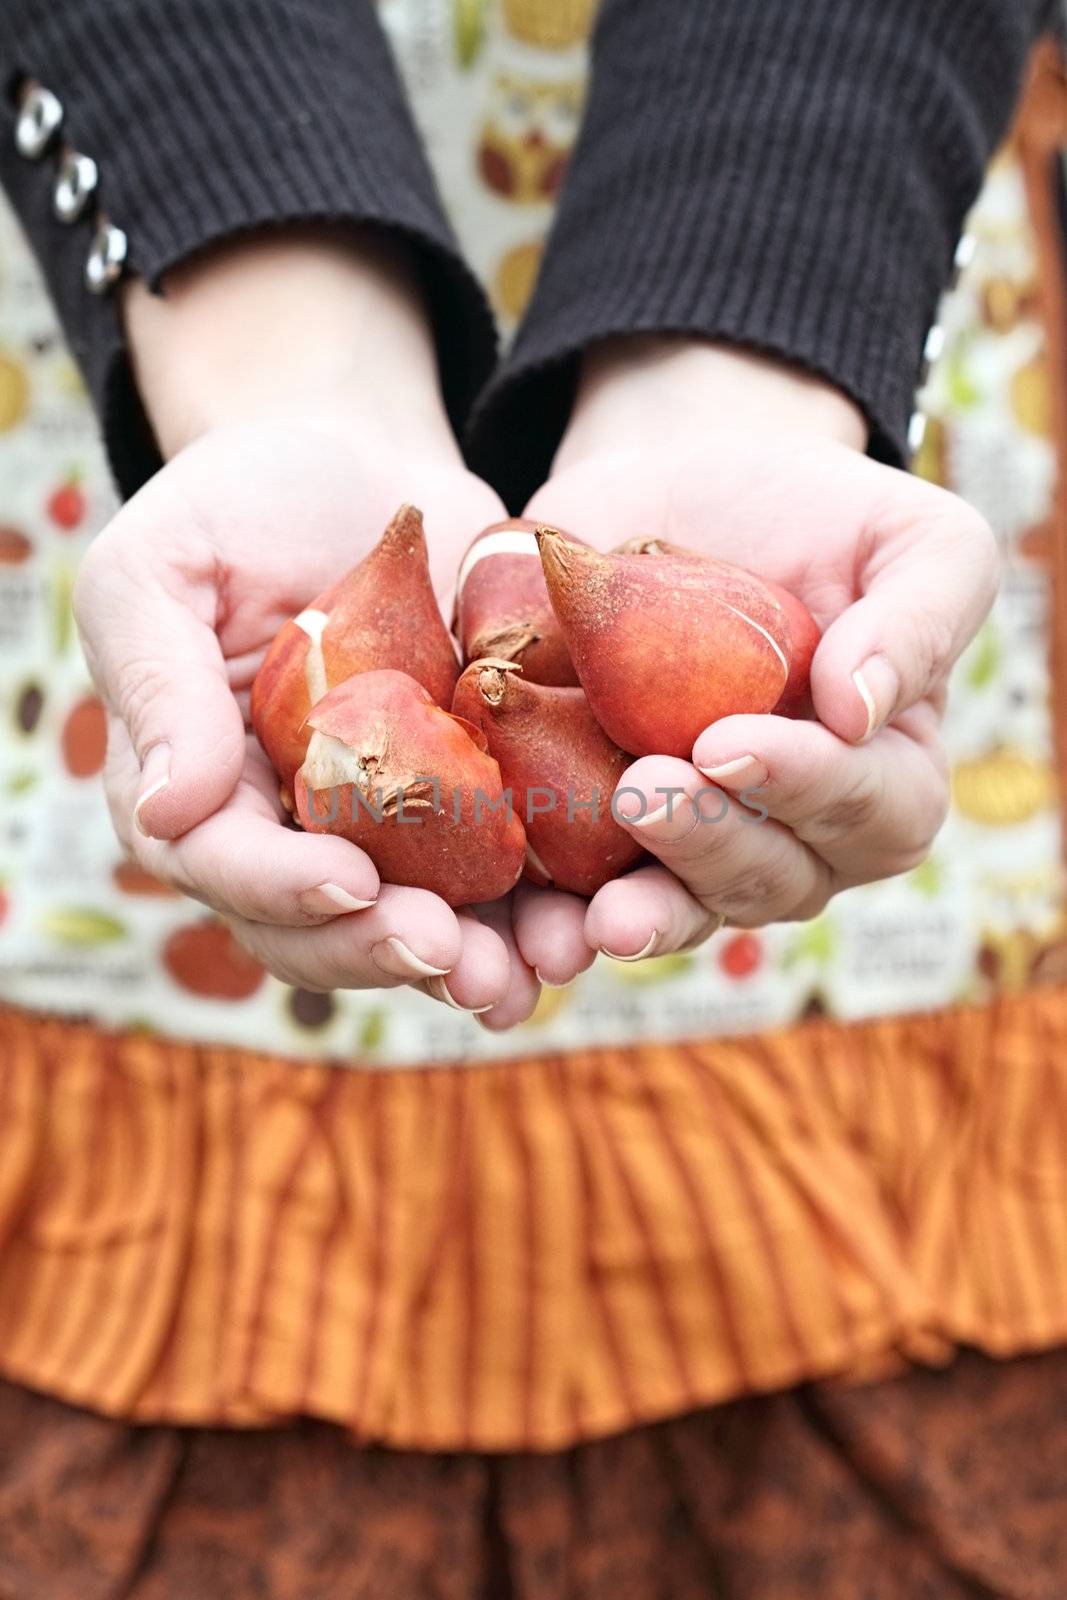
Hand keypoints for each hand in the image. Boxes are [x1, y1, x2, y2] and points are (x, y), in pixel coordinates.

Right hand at [73, 232, 535, 1012]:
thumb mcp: (165, 565)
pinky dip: (534, 915)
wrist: (365, 472)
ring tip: (528, 969)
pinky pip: (495, 884)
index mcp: (196, 787)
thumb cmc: (242, 502)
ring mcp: (375, 832)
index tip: (351, 883)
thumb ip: (158, 679)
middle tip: (448, 952)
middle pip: (314, 927)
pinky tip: (583, 927)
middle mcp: (282, 832)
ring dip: (468, 964)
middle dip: (379, 949)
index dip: (280, 887)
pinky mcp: (463, 809)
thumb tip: (164, 810)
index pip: (219, 863)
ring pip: (407, 928)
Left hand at [511, 338, 997, 979]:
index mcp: (885, 781)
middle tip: (642, 792)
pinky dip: (554, 922)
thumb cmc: (812, 515)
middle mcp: (796, 838)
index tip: (727, 742)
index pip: (870, 812)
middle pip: (770, 879)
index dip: (805, 788)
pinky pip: (581, 903)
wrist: (672, 493)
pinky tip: (527, 929)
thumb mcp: (907, 535)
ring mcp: (695, 852)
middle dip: (705, 845)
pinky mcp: (603, 842)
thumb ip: (921, 614)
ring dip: (638, 918)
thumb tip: (864, 708)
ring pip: (681, 911)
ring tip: (587, 919)